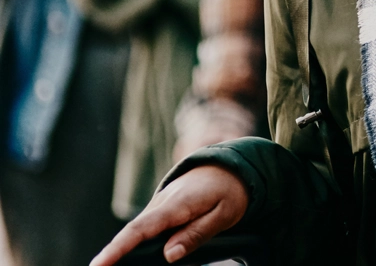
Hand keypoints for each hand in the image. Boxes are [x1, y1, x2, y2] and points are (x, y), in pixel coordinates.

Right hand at [91, 165, 248, 265]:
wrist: (229, 167)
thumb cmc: (229, 192)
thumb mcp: (224, 214)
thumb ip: (196, 234)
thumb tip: (169, 256)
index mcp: (176, 205)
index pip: (140, 230)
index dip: (117, 249)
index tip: (98, 265)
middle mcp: (161, 204)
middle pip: (131, 234)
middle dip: (112, 255)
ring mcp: (158, 207)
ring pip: (138, 234)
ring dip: (126, 252)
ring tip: (115, 265)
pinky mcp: (160, 211)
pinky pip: (147, 231)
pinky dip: (140, 246)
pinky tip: (139, 260)